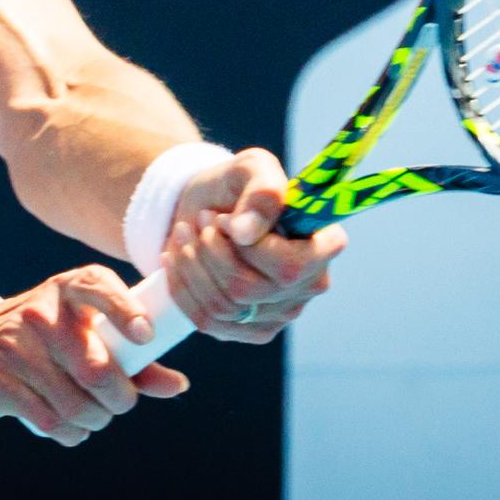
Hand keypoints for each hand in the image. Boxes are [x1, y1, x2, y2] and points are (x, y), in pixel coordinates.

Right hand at [0, 264, 189, 445]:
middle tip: (120, 402)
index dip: (125, 311)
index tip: (145, 337)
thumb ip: (136, 358)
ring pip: (75, 404)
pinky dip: (70, 433)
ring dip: (94, 420)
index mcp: (70, 289)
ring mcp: (14, 343)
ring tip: (92, 415)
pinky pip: (49, 421)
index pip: (99, 287)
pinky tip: (69, 426)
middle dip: (119, 399)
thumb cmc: (53, 341)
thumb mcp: (90, 334)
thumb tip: (177, 385)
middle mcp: (40, 311)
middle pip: (96, 369)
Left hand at [163, 146, 348, 342]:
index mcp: (323, 246)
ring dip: (193, 264)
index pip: (290, 267)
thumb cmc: (239, 185)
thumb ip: (260, 192)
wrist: (209, 208)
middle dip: (211, 251)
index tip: (226, 218)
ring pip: (224, 306)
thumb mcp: (252, 168)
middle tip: (202, 220)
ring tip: (185, 232)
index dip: (252, 248)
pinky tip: (175, 258)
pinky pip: (207, 320)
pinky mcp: (250, 330)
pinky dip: (182, 286)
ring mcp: (281, 314)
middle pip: (249, 289)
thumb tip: (246, 232)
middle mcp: (310, 286)